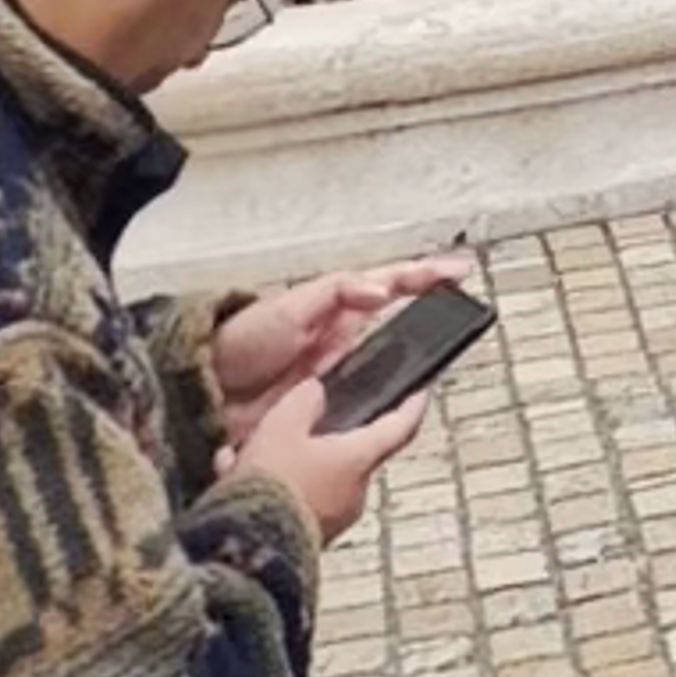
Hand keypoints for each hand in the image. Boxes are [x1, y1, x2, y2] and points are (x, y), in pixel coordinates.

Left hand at [210, 260, 469, 416]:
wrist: (209, 392)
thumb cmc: (243, 341)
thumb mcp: (291, 306)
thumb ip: (337, 294)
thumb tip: (381, 288)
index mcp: (337, 309)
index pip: (391, 285)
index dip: (424, 276)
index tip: (458, 270)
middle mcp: (344, 337)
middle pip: (399, 317)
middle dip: (433, 305)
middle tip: (466, 297)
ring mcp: (340, 371)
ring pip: (391, 358)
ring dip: (420, 352)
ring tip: (453, 343)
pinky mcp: (331, 406)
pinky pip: (371, 399)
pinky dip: (394, 400)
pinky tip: (412, 405)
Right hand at [226, 372, 436, 545]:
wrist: (246, 550)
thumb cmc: (272, 483)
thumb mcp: (282, 425)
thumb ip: (305, 401)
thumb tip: (317, 394)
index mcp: (359, 460)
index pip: (400, 427)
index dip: (411, 405)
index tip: (420, 393)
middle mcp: (355, 493)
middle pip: (348, 452)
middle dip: (318, 437)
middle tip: (286, 424)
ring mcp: (334, 521)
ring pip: (315, 477)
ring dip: (286, 465)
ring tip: (241, 457)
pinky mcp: (308, 540)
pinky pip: (295, 502)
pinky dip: (273, 489)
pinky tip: (233, 482)